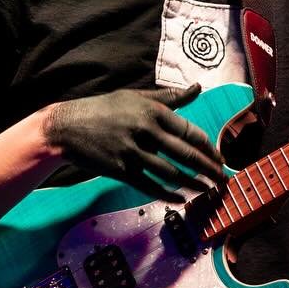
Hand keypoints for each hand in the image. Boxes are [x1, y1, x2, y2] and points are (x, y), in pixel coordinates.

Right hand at [42, 84, 225, 200]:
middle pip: (185, 154)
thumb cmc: (103, 109)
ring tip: (207, 191)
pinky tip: (180, 199)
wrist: (66, 126)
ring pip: (170, 172)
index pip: (189, 131)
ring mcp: (132, 151)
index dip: (208, 147)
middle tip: (223, 180)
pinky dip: (167, 193)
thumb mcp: (135, 96)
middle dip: (208, 169)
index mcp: (152, 111)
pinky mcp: (120, 169)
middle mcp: (145, 130)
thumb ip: (168, 97)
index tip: (219, 158)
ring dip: (192, 184)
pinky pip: (149, 185)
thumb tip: (197, 88)